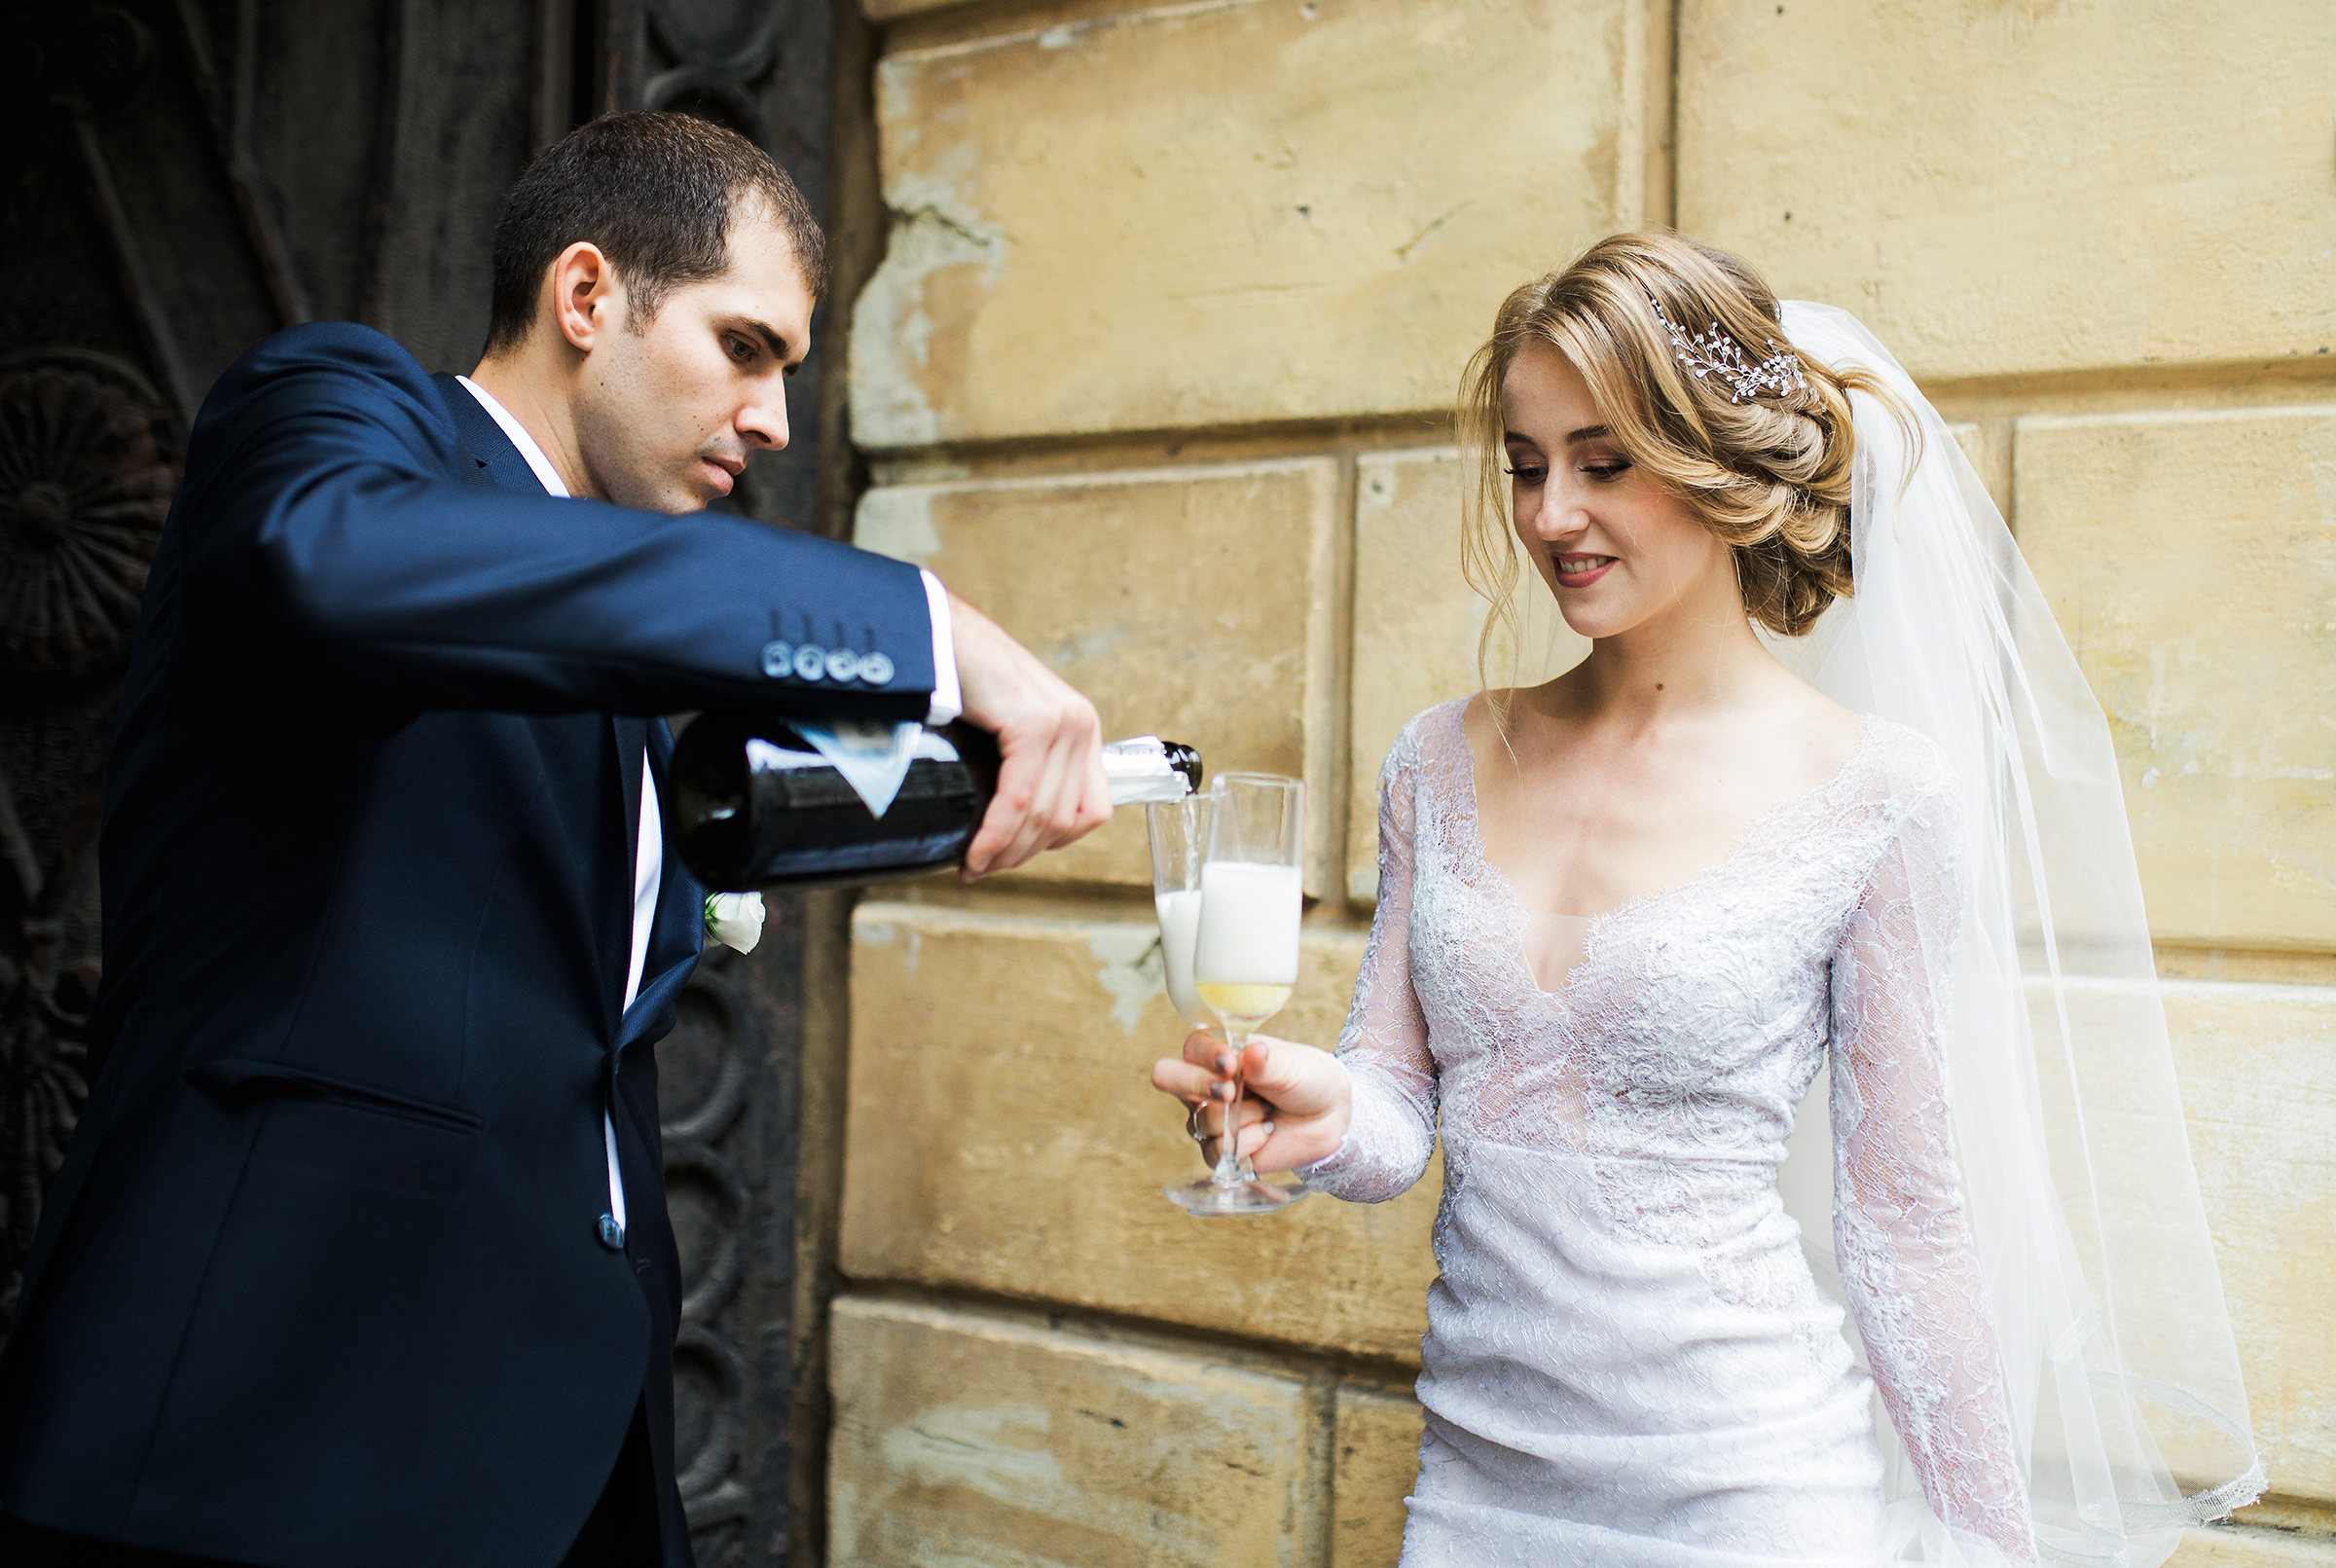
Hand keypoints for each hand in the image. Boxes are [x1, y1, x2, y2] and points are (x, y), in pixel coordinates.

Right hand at [948, 592, 1110, 877]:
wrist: (934, 633)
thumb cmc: (960, 677)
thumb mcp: (1005, 725)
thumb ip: (1021, 764)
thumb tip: (1008, 822)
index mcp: (1080, 728)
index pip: (1090, 810)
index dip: (1052, 843)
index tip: (1012, 856)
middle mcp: (1080, 724)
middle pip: (1065, 820)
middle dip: (1022, 855)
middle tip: (982, 867)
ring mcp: (1062, 723)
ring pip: (1044, 817)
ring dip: (1006, 852)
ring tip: (973, 864)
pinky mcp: (1033, 723)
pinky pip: (1020, 800)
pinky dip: (996, 833)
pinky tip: (976, 849)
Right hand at [1149, 1030, 1350, 1174]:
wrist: (1331, 1116)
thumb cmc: (1307, 1079)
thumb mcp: (1292, 1065)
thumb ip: (1267, 1062)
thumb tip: (1251, 1052)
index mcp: (1220, 1054)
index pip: (1192, 1049)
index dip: (1206, 1057)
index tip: (1232, 1063)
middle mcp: (1206, 1084)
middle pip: (1168, 1077)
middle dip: (1196, 1084)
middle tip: (1230, 1092)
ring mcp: (1210, 1118)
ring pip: (1201, 1120)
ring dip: (1240, 1119)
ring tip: (1267, 1112)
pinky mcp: (1221, 1150)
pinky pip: (1216, 1151)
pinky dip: (1247, 1143)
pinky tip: (1266, 1132)